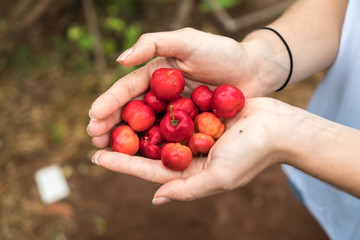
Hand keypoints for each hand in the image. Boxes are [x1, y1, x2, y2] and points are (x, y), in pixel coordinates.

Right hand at [87, 28, 276, 147]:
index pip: (128, 89)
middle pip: (132, 112)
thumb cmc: (223, 53)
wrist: (255, 71)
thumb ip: (154, 44)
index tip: (94, 116)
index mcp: (157, 75)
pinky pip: (168, 138)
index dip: (110, 102)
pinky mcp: (189, 127)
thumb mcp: (188, 41)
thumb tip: (120, 59)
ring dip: (127, 140)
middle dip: (111, 125)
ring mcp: (175, 113)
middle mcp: (162, 95)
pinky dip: (153, 147)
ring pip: (146, 128)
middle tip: (95, 140)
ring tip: (108, 153)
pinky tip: (139, 158)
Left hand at [91, 98, 292, 204]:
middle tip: (96, 133)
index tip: (97, 157)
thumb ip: (186, 189)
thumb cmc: (252, 154)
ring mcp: (194, 131)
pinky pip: (174, 107)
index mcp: (190, 171)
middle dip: (123, 141)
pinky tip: (138, 95)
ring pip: (158, 126)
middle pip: (149, 147)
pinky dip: (157, 103)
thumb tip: (155, 199)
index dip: (123, 164)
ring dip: (136, 120)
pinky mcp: (200, 112)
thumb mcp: (219, 177)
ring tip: (111, 113)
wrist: (278, 126)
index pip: (149, 169)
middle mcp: (188, 152)